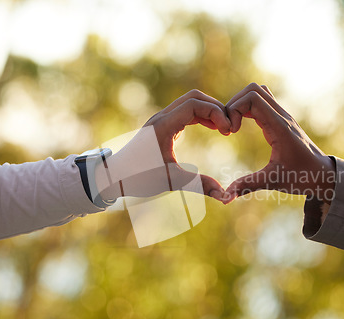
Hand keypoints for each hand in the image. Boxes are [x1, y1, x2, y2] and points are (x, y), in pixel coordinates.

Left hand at [97, 90, 230, 201]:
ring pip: (190, 103)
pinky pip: (186, 112)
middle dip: (215, 108)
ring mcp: (162, 120)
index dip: (216, 113)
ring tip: (224, 129)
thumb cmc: (139, 178)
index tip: (228, 131)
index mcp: (163, 125)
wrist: (114, 176)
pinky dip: (201, 117)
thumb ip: (199, 185)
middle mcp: (162, 117)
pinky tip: (212, 129)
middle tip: (229, 128)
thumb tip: (225, 197)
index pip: (194, 104)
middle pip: (194, 98)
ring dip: (209, 112)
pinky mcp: (163, 126)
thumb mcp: (171, 181)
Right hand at [223, 83, 335, 203]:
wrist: (324, 175)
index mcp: (279, 126)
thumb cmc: (302, 178)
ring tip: (234, 125)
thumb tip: (224, 198)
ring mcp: (283, 116)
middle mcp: (282, 116)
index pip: (252, 98)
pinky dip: (248, 108)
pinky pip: (262, 101)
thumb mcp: (273, 181)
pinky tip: (243, 126)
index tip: (231, 132)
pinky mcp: (281, 120)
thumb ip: (247, 185)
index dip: (234, 110)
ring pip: (258, 92)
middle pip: (253, 89)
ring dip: (241, 103)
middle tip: (229, 128)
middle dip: (234, 104)